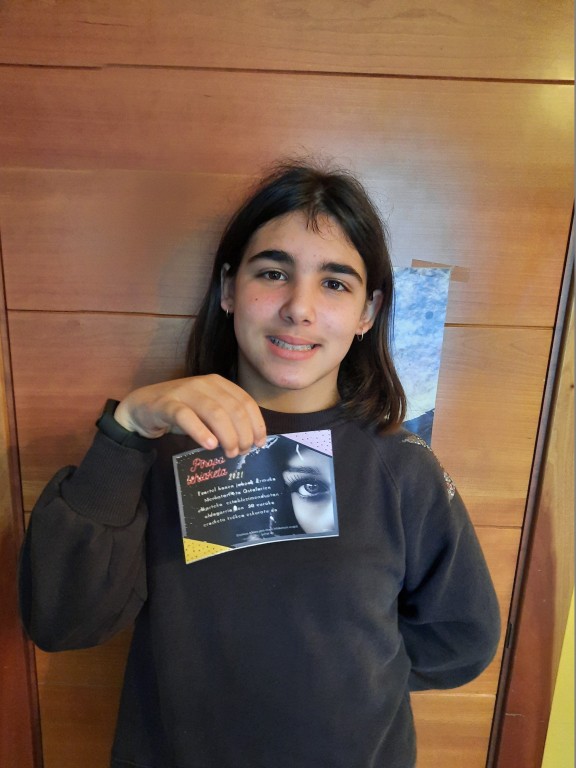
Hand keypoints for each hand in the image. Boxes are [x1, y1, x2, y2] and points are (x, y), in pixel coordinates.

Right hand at [113, 375, 266, 456]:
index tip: (259, 443)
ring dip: (227, 435)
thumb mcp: (207, 413)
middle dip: (243, 433)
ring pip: (214, 412)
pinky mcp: (166, 404)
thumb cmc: (181, 412)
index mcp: (219, 383)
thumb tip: (251, 441)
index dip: (256, 424)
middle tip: (242, 452)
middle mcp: (204, 383)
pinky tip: (210, 445)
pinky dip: (201, 431)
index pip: (246, 402)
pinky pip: (186, 416)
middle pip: (234, 409)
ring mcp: (185, 391)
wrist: (142, 407)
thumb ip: (227, 420)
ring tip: (230, 452)